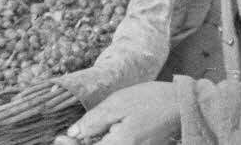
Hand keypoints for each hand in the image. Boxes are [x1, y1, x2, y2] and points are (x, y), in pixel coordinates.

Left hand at [53, 82, 179, 144]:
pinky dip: (105, 142)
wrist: (182, 105)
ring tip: (84, 134)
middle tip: (67, 137)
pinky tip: (99, 134)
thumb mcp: (117, 104)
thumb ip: (93, 121)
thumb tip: (73, 134)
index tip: (58, 137)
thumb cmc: (151, 100)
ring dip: (93, 143)